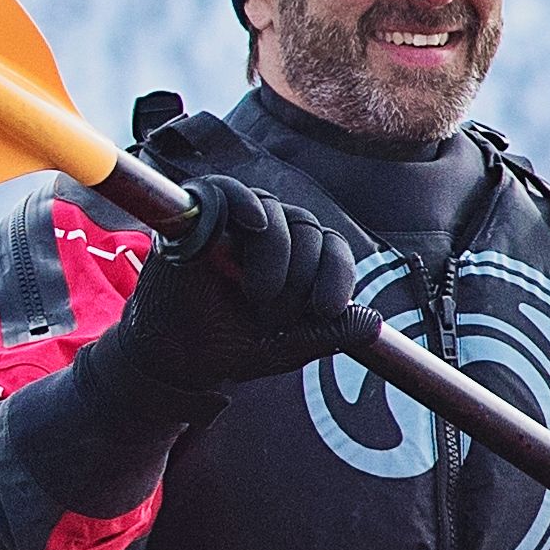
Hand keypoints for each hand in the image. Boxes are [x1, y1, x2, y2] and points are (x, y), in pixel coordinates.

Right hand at [109, 177, 366, 387]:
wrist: (176, 358)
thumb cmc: (232, 344)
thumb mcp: (288, 347)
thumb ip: (329, 334)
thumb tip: (373, 322)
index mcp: (298, 257)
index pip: (332, 246)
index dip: (338, 274)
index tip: (328, 309)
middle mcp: (271, 231)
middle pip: (308, 227)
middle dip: (301, 274)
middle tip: (274, 311)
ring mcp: (235, 219)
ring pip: (276, 213)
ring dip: (276, 254)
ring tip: (258, 294)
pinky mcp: (196, 216)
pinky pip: (226, 191)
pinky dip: (243, 203)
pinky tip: (254, 224)